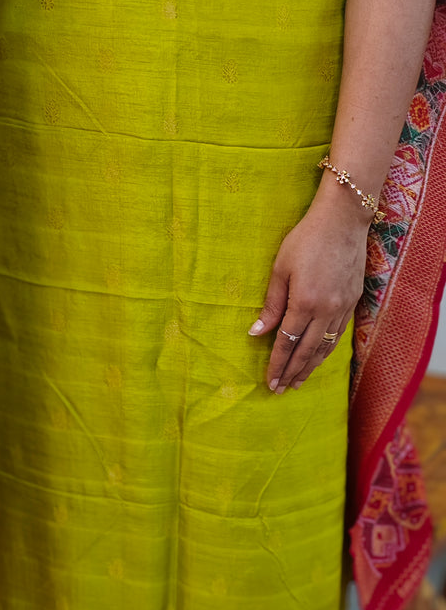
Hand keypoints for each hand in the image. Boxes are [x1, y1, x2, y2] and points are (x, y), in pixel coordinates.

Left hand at [248, 199, 368, 392]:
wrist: (343, 220)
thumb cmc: (306, 239)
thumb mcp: (281, 269)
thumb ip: (271, 304)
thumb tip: (256, 333)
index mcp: (304, 302)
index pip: (287, 342)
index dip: (277, 364)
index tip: (270, 382)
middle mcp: (326, 310)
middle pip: (307, 351)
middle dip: (292, 372)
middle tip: (281, 390)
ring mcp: (343, 307)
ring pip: (325, 347)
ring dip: (311, 367)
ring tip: (298, 381)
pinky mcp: (353, 301)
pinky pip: (338, 334)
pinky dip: (326, 350)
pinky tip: (318, 357)